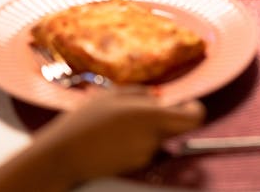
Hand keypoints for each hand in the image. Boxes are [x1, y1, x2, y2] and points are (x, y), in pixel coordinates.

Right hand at [41, 87, 204, 184]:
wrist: (65, 154)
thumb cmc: (86, 120)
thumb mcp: (112, 94)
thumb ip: (140, 93)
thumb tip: (158, 97)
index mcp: (152, 116)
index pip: (194, 117)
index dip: (194, 109)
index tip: (186, 103)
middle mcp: (154, 138)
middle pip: (177, 128)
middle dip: (167, 118)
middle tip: (144, 111)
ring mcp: (146, 155)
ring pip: (159, 138)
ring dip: (147, 130)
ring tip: (118, 124)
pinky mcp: (136, 167)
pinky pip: (144, 149)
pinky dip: (135, 142)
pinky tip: (113, 137)